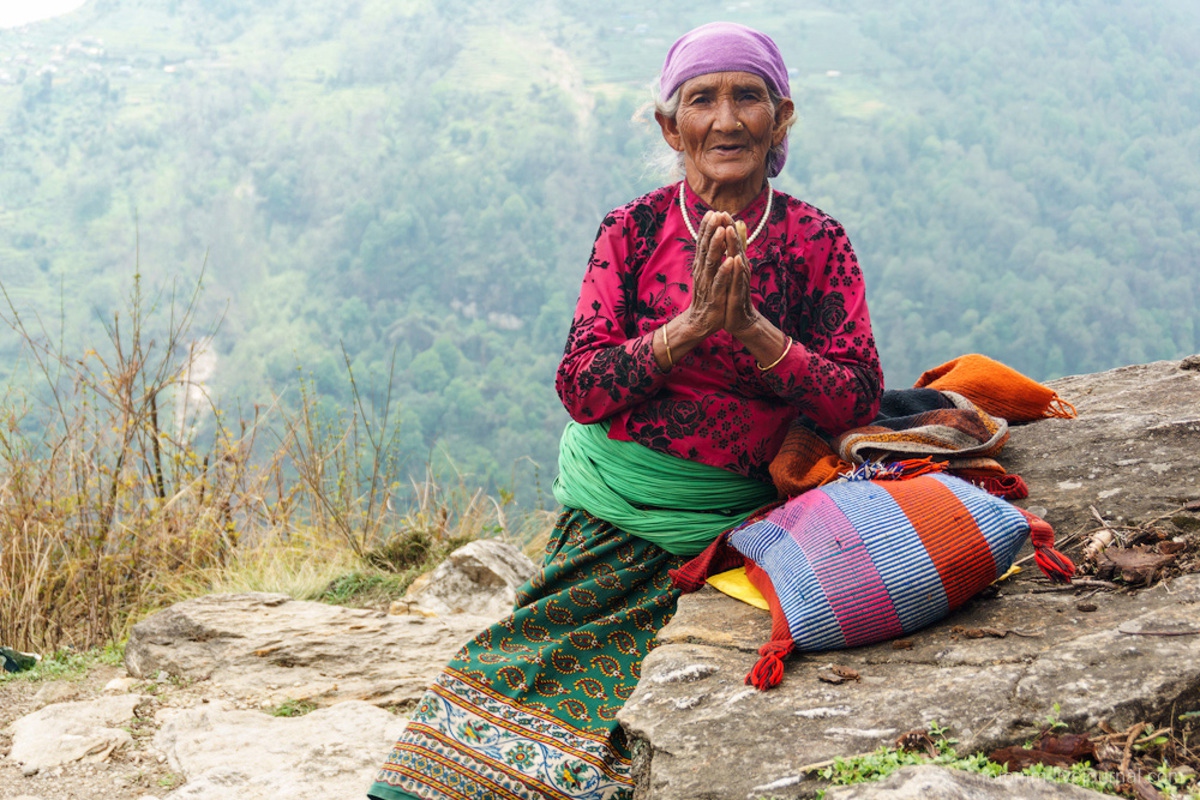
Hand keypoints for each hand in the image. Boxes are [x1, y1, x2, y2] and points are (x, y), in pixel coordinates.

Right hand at [682, 211, 736, 337]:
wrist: (701, 321)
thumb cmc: (709, 294)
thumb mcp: (711, 272)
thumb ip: (715, 252)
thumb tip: (719, 233)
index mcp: (702, 265)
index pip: (702, 243)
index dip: (706, 228)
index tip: (711, 212)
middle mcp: (702, 271)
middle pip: (705, 248)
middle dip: (711, 231)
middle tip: (716, 214)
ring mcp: (707, 283)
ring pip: (711, 262)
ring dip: (716, 246)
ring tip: (722, 231)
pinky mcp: (715, 296)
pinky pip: (720, 282)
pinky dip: (724, 271)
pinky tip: (730, 261)